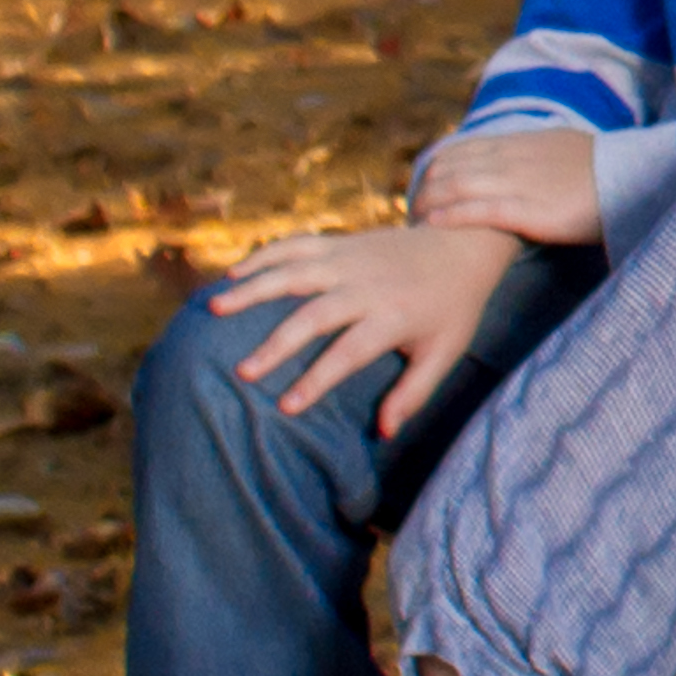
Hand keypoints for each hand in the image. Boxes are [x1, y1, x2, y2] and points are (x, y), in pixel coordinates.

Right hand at [208, 218, 529, 431]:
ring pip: (296, 271)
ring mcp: (351, 259)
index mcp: (395, 315)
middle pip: (317, 314)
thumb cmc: (451, 308)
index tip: (287, 408)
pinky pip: (296, 245)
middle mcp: (369, 285)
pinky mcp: (341, 242)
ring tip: (214, 309)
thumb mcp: (445, 352)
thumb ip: (414, 392)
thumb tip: (385, 433)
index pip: (351, 352)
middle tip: (243, 372)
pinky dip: (263, 256)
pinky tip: (231, 275)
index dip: (318, 379)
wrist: (461, 243)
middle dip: (278, 344)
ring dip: (254, 289)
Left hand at [406, 126, 607, 248]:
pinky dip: (452, 215)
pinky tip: (435, 224)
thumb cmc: (602, 171)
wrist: (632, 179)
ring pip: (458, 186)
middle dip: (426, 188)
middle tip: (414, 212)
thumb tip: (516, 163)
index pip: (461, 148)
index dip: (437, 168)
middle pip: (451, 166)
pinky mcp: (529, 210)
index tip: (427, 188)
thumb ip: (532, 154)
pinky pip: (479, 210)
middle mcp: (512, 158)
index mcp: (520, 142)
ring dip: (430, 204)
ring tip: (417, 223)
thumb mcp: (561, 148)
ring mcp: (519, 183)